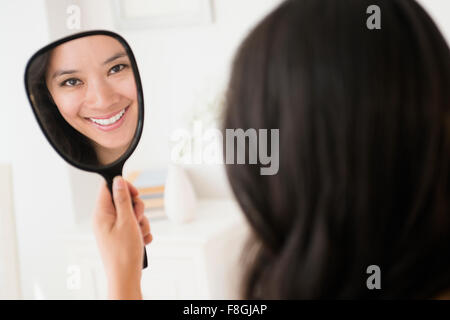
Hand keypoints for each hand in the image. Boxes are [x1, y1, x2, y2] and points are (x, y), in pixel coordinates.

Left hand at [92, 176, 151, 299]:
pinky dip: (140, 231)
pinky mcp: (120, 236)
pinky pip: (134, 226)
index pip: (109, 187)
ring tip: (140, 234)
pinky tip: (141, 240)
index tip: (135, 194)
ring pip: (131, 213)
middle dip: (137, 208)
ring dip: (141, 221)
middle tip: (137, 219)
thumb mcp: (126, 221)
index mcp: (101, 213)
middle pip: (123, 200)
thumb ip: (123, 199)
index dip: (124, 186)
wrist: (126, 278)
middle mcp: (105, 219)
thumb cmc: (124, 253)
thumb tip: (118, 181)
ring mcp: (113, 228)